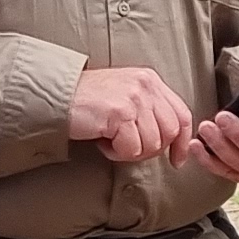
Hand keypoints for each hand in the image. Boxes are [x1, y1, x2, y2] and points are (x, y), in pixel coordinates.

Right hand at [67, 64, 194, 163]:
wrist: (55, 95)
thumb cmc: (86, 100)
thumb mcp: (125, 95)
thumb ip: (148, 109)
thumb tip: (167, 139)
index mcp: (150, 80)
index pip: (182, 114)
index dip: (182, 142)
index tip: (176, 159)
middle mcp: (145, 86)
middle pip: (170, 132)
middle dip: (151, 150)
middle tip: (128, 148)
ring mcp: (134, 98)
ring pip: (152, 144)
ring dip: (131, 151)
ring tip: (111, 141)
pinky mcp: (120, 113)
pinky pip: (132, 149)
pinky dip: (117, 153)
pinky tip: (103, 141)